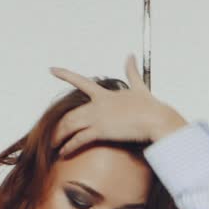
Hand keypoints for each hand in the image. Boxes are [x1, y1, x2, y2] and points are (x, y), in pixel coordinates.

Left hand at [48, 53, 187, 157]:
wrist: (156, 119)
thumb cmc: (151, 107)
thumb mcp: (139, 87)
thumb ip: (132, 72)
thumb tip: (130, 55)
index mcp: (105, 94)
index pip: (81, 82)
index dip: (65, 75)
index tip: (51, 70)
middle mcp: (97, 104)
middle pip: (70, 114)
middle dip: (58, 127)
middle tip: (51, 136)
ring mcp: (97, 117)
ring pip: (69, 126)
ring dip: (59, 137)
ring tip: (54, 146)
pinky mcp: (101, 130)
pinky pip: (78, 139)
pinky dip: (69, 147)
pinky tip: (64, 153)